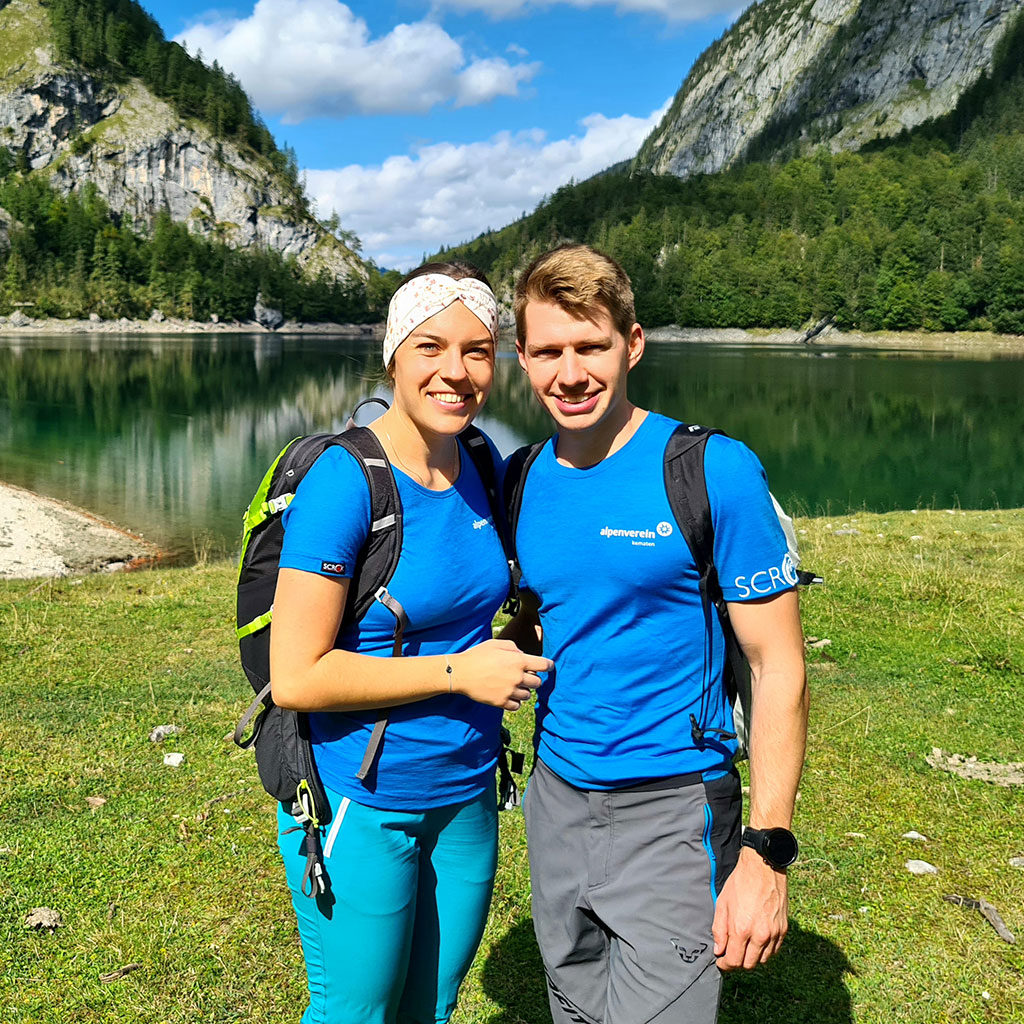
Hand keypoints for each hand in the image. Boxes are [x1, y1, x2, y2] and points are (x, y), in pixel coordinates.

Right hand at [452, 639, 551, 709]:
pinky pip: (517, 706)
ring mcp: (510, 691)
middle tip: (522, 676)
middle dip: (532, 679)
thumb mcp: (496, 644)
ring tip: (512, 686)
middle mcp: (517, 677)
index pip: (544, 665)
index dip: (548, 666)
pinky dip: (515, 702)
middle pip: (538, 682)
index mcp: (518, 661)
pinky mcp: (501, 703)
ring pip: (528, 695)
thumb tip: (523, 656)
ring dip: (523, 691)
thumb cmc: (477, 655)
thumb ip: (514, 648)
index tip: (548, 667)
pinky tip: (507, 695)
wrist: (460, 673)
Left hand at [712, 848, 788, 969]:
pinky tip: (757, 940)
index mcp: (741, 929)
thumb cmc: (740, 883)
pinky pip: (774, 950)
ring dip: (752, 957)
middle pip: (749, 964)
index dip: (725, 964)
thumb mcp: (722, 903)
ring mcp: (774, 933)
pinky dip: (765, 950)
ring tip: (744, 945)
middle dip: (738, 962)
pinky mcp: (783, 929)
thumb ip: (719, 930)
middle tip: (731, 953)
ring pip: (762, 960)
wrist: (763, 868)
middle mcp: (760, 935)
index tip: (721, 961)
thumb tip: (719, 950)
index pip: (734, 961)